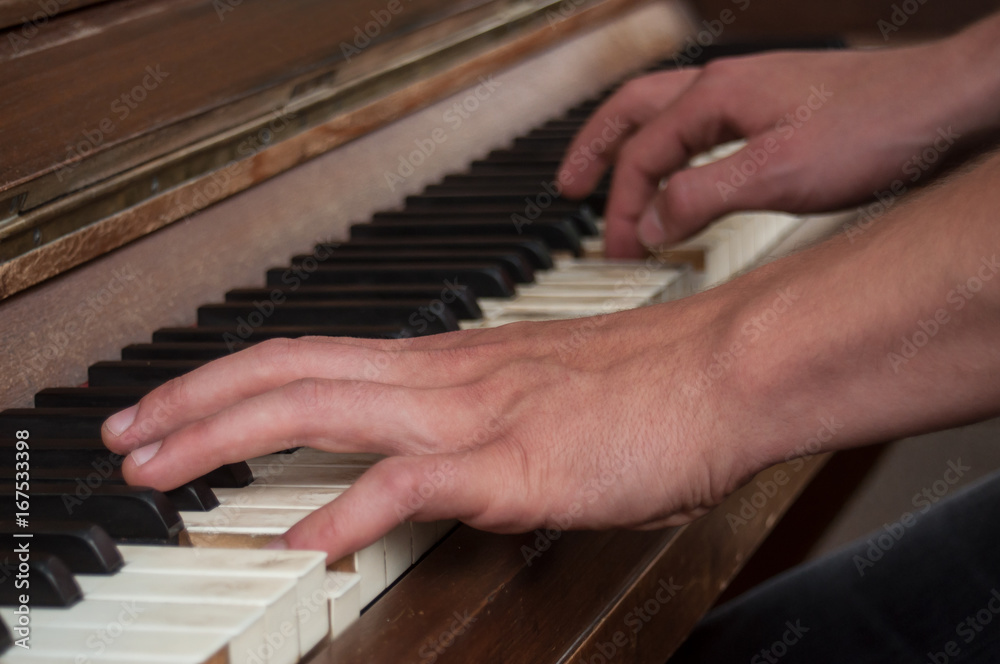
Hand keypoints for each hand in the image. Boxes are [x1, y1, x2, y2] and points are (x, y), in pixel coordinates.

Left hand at [101, 295, 767, 561]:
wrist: (723, 372)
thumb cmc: (645, 384)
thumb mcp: (536, 392)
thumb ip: (472, 422)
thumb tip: (428, 461)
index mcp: (448, 363)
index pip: (312, 358)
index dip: (234, 380)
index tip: (181, 408)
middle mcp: (445, 376)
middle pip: (291, 373)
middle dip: (195, 404)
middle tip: (130, 435)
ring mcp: (475, 415)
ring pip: (324, 409)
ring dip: (231, 437)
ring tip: (162, 469)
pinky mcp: (516, 464)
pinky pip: (412, 483)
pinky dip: (347, 512)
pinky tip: (304, 541)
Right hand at [558, 34, 990, 256]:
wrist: (945, 103)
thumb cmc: (876, 127)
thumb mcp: (778, 173)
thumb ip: (703, 196)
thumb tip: (651, 221)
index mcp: (716, 96)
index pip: (643, 152)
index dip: (625, 204)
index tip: (623, 249)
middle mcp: (725, 86)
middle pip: (634, 112)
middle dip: (596, 151)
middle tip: (567, 188)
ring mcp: (750, 93)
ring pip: (666, 116)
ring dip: (632, 149)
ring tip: (610, 180)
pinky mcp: (774, 109)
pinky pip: (700, 127)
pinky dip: (673, 153)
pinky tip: (681, 172)